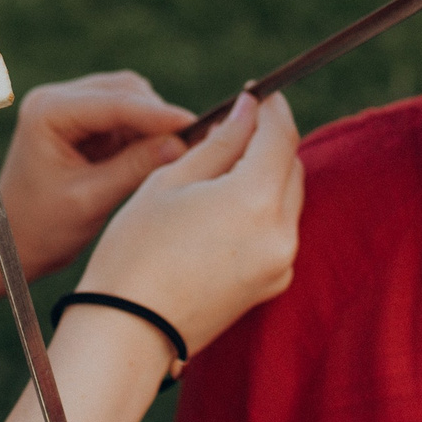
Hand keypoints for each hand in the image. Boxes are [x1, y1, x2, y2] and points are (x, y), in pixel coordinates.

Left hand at [0, 71, 195, 275]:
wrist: (12, 245)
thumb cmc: (41, 228)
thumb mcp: (91, 199)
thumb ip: (135, 167)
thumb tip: (182, 143)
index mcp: (48, 112)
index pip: (114, 103)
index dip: (158, 114)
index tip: (195, 125)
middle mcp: (57, 100)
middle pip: (125, 90)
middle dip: (157, 117)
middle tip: (191, 146)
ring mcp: (70, 109)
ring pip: (130, 100)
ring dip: (153, 125)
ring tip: (173, 156)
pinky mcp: (84, 124)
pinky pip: (126, 118)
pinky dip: (145, 134)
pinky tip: (159, 156)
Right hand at [77, 92, 301, 356]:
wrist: (130, 328)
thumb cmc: (137, 249)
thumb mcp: (172, 181)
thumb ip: (220, 142)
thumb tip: (247, 109)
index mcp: (255, 199)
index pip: (281, 136)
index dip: (271, 108)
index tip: (257, 93)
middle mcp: (281, 232)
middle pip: (291, 166)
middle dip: (267, 143)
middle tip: (230, 129)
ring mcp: (281, 262)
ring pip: (288, 199)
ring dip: (266, 176)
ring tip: (221, 170)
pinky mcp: (273, 283)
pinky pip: (279, 230)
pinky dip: (262, 210)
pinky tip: (224, 209)